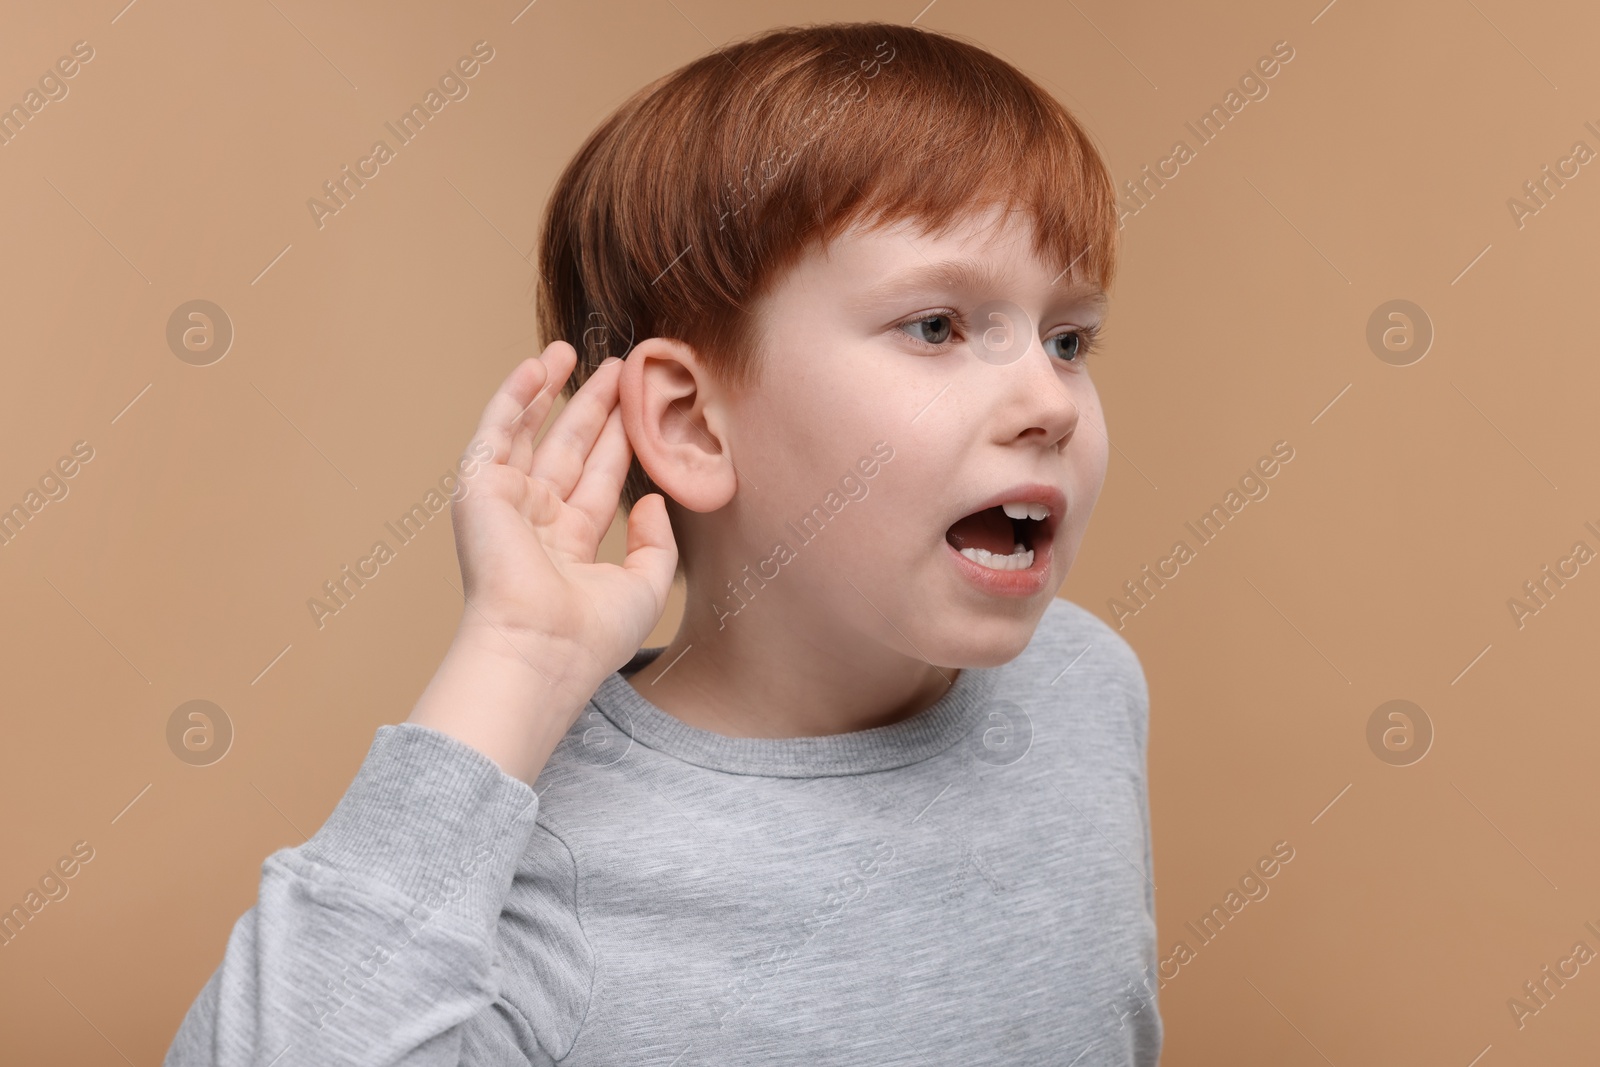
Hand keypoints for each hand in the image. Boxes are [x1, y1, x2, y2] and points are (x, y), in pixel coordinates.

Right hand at [450, 340, 677, 688]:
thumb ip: (656, 544)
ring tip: (573, 351)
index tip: (640, 406)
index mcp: (569, 547)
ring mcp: (505, 505)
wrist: (539, 648)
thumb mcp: (644, 587)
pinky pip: (496, 432)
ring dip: (549, 392)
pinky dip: (513, 397)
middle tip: (619, 368)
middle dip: (593, 409)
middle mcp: (535, 523)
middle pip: (569, 451)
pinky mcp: (479, 490)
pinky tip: (537, 366)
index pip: (600, 481)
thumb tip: (654, 502)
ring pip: (529, 434)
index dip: (620, 441)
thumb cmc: (590, 634)